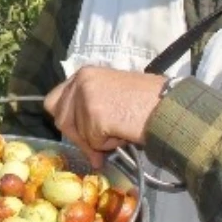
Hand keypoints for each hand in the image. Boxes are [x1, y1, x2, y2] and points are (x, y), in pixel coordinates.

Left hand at [45, 66, 167, 168]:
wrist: (168, 105)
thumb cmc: (146, 102)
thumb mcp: (110, 94)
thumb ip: (89, 109)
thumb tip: (81, 140)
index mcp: (83, 74)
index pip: (54, 101)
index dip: (66, 120)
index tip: (78, 132)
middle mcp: (81, 81)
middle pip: (61, 120)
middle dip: (79, 137)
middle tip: (99, 147)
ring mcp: (86, 97)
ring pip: (78, 133)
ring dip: (98, 140)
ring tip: (120, 129)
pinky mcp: (95, 115)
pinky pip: (94, 142)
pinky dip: (110, 144)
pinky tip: (125, 132)